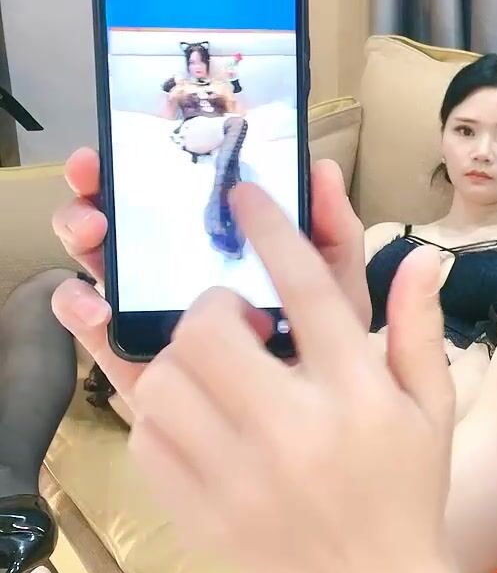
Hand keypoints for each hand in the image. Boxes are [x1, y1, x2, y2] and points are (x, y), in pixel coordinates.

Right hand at [51, 147, 369, 405]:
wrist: (316, 436)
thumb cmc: (328, 354)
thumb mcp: (339, 291)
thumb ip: (333, 234)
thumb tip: (324, 170)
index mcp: (224, 242)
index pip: (181, 187)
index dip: (155, 156)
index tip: (139, 136)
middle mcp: (179, 267)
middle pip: (127, 215)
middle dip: (102, 187)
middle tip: (94, 175)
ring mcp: (150, 310)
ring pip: (99, 263)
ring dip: (85, 237)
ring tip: (92, 232)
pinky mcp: (130, 358)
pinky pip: (93, 329)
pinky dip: (80, 309)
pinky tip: (94, 305)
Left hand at [128, 184, 453, 572]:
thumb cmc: (406, 496)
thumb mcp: (431, 411)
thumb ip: (420, 331)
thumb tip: (420, 256)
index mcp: (358, 397)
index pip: (307, 291)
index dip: (271, 230)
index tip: (242, 194)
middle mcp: (296, 432)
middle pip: (212, 331)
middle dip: (210, 305)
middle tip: (231, 317)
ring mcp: (241, 477)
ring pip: (165, 383)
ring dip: (177, 359)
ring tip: (208, 367)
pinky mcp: (203, 511)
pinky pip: (148, 439)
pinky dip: (157, 415)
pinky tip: (191, 415)